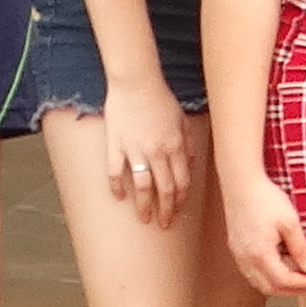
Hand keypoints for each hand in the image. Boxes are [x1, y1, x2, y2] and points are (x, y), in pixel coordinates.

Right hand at [97, 76, 198, 231]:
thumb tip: (190, 163)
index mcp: (176, 145)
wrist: (136, 81)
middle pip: (164, 189)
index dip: (180, 200)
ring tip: (144, 218)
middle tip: (163, 224)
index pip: (181, 182)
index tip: (177, 212)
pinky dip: (117, 187)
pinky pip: (114, 172)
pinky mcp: (115, 145)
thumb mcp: (182, 119)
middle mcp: (157, 151)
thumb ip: (187, 142)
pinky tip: (119, 197)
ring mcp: (135, 150)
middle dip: (165, 211)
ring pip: (142, 187)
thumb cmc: (160, 99)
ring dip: (144, 206)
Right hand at [226, 166, 305, 297]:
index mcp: (260, 254)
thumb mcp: (290, 222)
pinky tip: (277, 267)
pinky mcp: (236, 248)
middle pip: (269, 287)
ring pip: (258, 282)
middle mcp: (246, 259)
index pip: (283, 281)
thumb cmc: (265, 199)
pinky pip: (250, 272)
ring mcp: (238, 255)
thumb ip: (300, 248)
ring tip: (295, 278)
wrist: (241, 183)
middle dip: (290, 290)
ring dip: (277, 285)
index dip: (301, 284)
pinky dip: (265, 276)